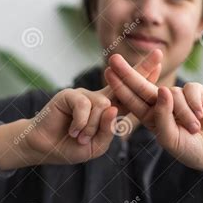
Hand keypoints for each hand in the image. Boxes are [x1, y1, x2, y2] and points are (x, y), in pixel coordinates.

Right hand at [0, 49, 162, 169]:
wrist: (43, 148)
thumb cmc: (70, 146)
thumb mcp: (96, 146)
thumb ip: (108, 131)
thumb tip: (114, 108)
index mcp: (108, 110)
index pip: (129, 94)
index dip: (143, 80)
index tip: (159, 64)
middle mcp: (99, 99)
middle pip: (123, 82)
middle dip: (142, 69)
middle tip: (159, 53)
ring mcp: (85, 94)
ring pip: (104, 106)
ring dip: (93, 127)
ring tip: (79, 137)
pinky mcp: (69, 94)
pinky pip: (85, 106)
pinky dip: (82, 123)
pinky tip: (73, 131)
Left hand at [104, 53, 202, 172]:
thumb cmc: (190, 148)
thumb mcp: (170, 138)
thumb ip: (162, 116)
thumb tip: (163, 90)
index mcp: (150, 116)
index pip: (133, 100)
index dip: (121, 87)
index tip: (108, 73)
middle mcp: (162, 103)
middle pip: (143, 86)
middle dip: (128, 73)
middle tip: (113, 59)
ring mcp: (178, 96)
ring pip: (173, 95)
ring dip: (184, 114)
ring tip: (194, 129)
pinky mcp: (195, 91)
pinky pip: (190, 91)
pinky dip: (195, 105)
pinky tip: (201, 116)